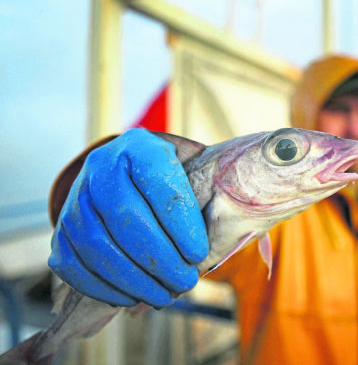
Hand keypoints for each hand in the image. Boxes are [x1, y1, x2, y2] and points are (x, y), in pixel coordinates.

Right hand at [48, 129, 208, 307]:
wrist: (127, 174)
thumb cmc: (169, 182)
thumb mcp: (191, 174)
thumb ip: (203, 199)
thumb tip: (208, 252)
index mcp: (139, 147)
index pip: (158, 183)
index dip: (180, 223)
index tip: (198, 254)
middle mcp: (101, 166)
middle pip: (124, 217)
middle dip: (159, 258)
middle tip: (185, 281)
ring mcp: (75, 197)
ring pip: (96, 244)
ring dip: (134, 279)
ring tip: (164, 296)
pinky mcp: (62, 229)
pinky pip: (72, 264)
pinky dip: (103, 288)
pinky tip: (132, 298)